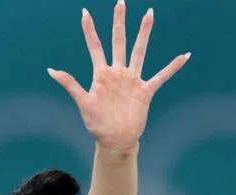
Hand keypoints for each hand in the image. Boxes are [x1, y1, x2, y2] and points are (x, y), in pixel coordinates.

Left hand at [48, 2, 189, 152]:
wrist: (114, 140)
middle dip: (119, 22)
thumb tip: (51, 70)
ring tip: (149, 14)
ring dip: (144, 33)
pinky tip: (185, 55)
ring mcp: (132, 80)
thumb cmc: (97, 123)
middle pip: (119, 41)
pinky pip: (162, 76)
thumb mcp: (83, 103)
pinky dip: (173, 67)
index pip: (95, 47)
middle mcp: (117, 73)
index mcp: (101, 74)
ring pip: (139, 51)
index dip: (89, 30)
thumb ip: (70, 84)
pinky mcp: (145, 91)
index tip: (84, 12)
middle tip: (120, 3)